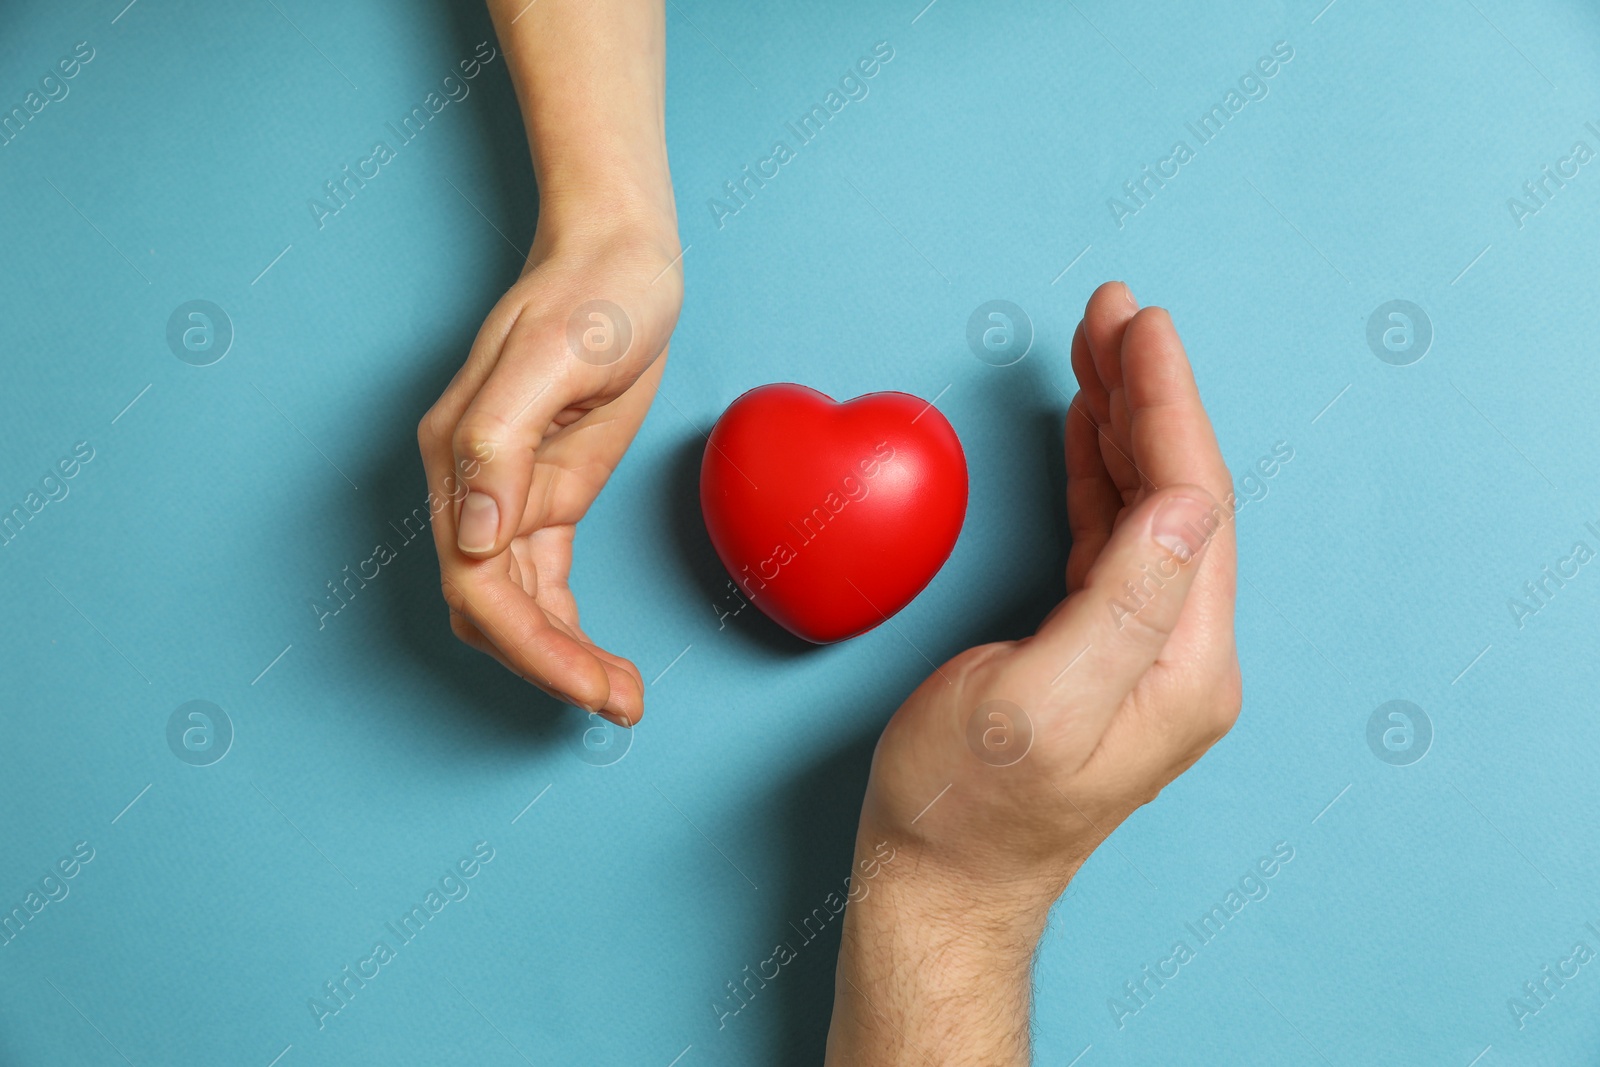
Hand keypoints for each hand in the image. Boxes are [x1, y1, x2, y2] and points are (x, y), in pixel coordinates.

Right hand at [417, 216, 681, 725]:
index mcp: (459, 456)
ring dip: (563, 659)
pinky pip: (543, 584)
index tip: (589, 686)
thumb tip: (470, 533)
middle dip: (551, 666)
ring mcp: (507, 494)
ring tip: (624, 697)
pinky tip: (604, 661)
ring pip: (517, 607)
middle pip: (493, 609)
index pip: (476, 582)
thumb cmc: (590, 293)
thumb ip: (499, 442)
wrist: (620, 256)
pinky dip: (568, 629)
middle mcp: (471, 485)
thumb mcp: (551, 355)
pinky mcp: (546, 495)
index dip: (530, 646)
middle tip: (621, 704)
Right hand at [826, 282, 1239, 1064]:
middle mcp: (1181, 656)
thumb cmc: (962, 806)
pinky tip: (1086, 428)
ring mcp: (1146, 654)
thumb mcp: (1032, 706)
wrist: (938, 882)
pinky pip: (1115, 537)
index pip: (1190, 502)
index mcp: (1181, 666)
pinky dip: (1101, 471)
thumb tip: (1180, 502)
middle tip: (1112, 310)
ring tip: (1098, 343)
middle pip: (1180, 491)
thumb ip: (1119, 604)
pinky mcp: (1100, 650)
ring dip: (1125, 419)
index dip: (1164, 405)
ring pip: (1149, 506)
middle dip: (1148, 393)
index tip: (1136, 325)